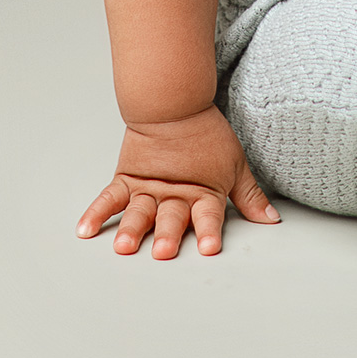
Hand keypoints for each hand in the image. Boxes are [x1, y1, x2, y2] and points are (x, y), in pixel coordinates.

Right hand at [76, 105, 280, 258]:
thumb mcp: (236, 165)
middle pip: (171, 217)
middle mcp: (174, 194)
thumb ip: (249, 196)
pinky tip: (85, 230)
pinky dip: (96, 213)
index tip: (209, 248)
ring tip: (125, 246)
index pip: (208, 214)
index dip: (209, 231)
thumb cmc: (208, 136)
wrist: (175, 106)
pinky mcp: (127, 179)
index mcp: (202, 192)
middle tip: (164, 251)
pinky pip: (109, 198)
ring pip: (140, 212)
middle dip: (168, 234)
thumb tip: (270, 219)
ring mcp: (148, 188)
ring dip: (133, 229)